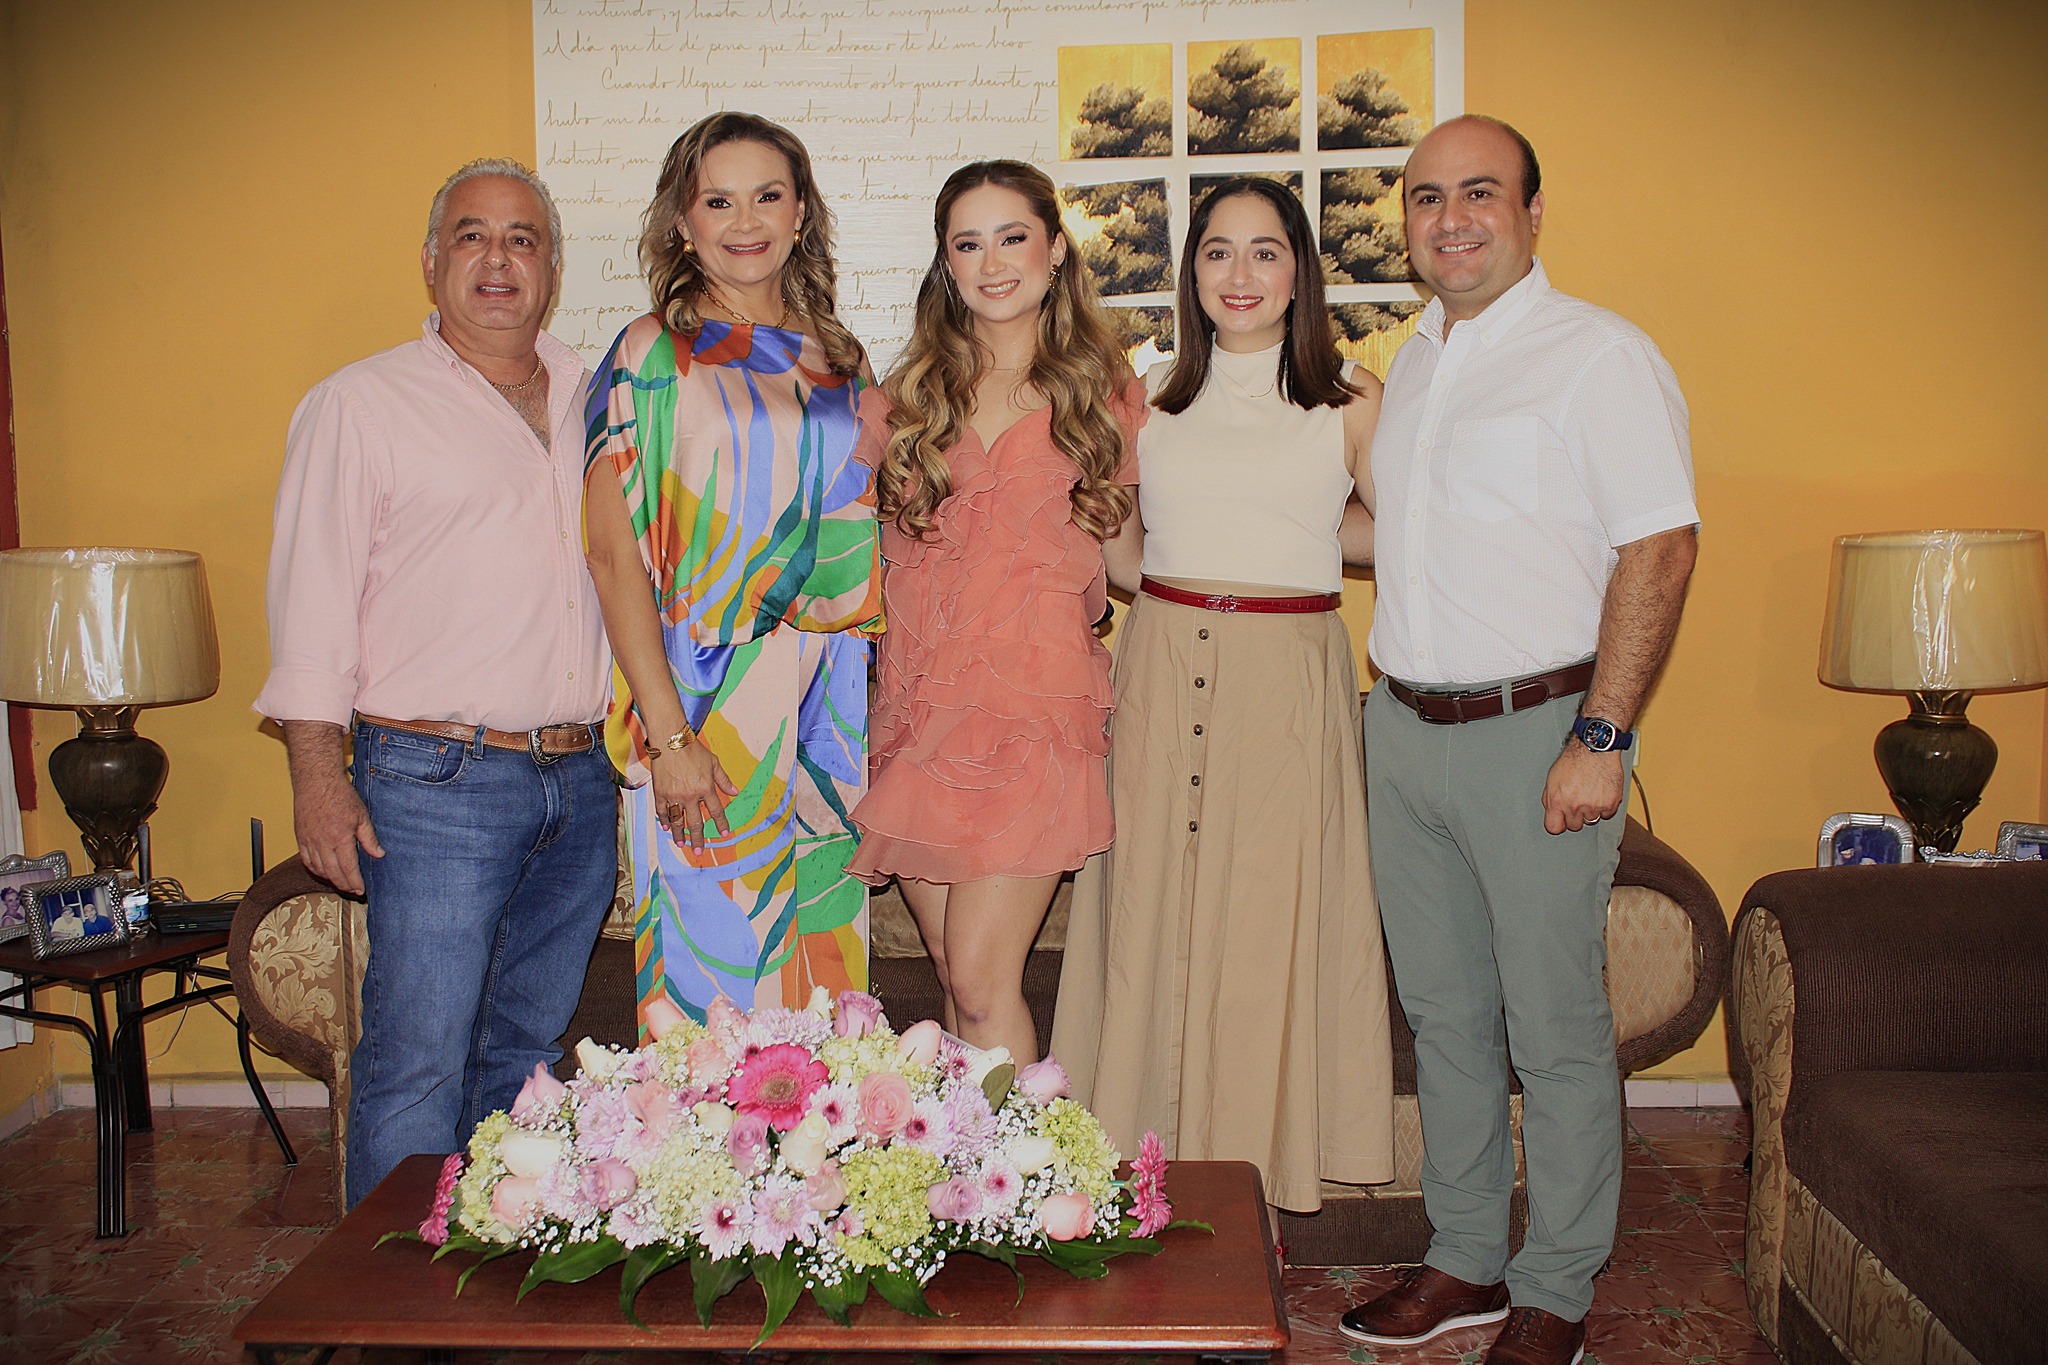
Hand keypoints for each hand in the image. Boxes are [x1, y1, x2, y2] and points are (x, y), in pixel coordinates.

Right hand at [294, 771, 382, 893]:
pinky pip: (306, 860)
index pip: (348, 869)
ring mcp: (309, 841)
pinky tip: (323, 871)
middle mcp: (322, 843)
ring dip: (330, 879)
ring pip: (318, 869)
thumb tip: (378, 854)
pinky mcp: (300, 837)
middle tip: (353, 891)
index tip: (361, 890)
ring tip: (340, 883)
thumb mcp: (361, 815)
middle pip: (333, 873)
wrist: (316, 782)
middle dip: (344, 885)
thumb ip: (369, 838)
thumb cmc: (339, 795)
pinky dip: (315, 869)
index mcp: (340, 839)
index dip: (355, 882)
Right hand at [651, 742, 738, 852]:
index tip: (725, 834)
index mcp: (706, 788)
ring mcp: (674, 795)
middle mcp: (690, 795)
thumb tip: (735, 792)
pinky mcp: (660, 792)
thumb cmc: (693, 750)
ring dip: (680, 834)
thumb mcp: (713, 763)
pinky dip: (664, 820)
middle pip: (695, 822)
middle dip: (698, 839)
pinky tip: (667, 828)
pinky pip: (662, 810)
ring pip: (677, 820)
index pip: (716, 811)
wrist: (671, 740)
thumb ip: (724, 780)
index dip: (721, 823)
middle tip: (699, 852)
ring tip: (682, 844)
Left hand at [1541, 739, 1625, 834]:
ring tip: (1590, 793)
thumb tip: (1552, 811)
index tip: (1561, 821)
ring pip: (1591, 820)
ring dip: (1591, 811)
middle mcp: (1574, 806)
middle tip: (1578, 801)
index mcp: (1557, 801)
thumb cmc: (1574, 759)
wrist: (1596, 749)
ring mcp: (1593, 806)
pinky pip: (1607, 814)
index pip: (1553, 828)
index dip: (1558, 824)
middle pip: (1574, 826)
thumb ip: (1551, 798)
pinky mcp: (1610, 804)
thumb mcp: (1552, 778)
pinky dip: (1605, 807)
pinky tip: (1601, 793)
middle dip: (1575, 816)